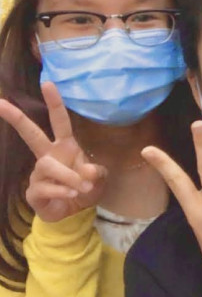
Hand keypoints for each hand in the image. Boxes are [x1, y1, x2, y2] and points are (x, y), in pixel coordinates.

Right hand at [0, 83, 106, 221]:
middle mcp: (48, 156)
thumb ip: (96, 172)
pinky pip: (45, 187)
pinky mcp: (33, 191)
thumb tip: (88, 170)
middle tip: (0, 103)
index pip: (60, 122)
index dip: (55, 103)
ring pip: (47, 166)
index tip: (47, 83)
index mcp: (64, 147)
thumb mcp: (97, 178)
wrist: (73, 213)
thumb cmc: (83, 188)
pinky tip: (71, 195)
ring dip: (67, 176)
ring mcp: (38, 173)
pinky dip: (62, 191)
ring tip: (81, 187)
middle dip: (17, 118)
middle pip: (31, 134)